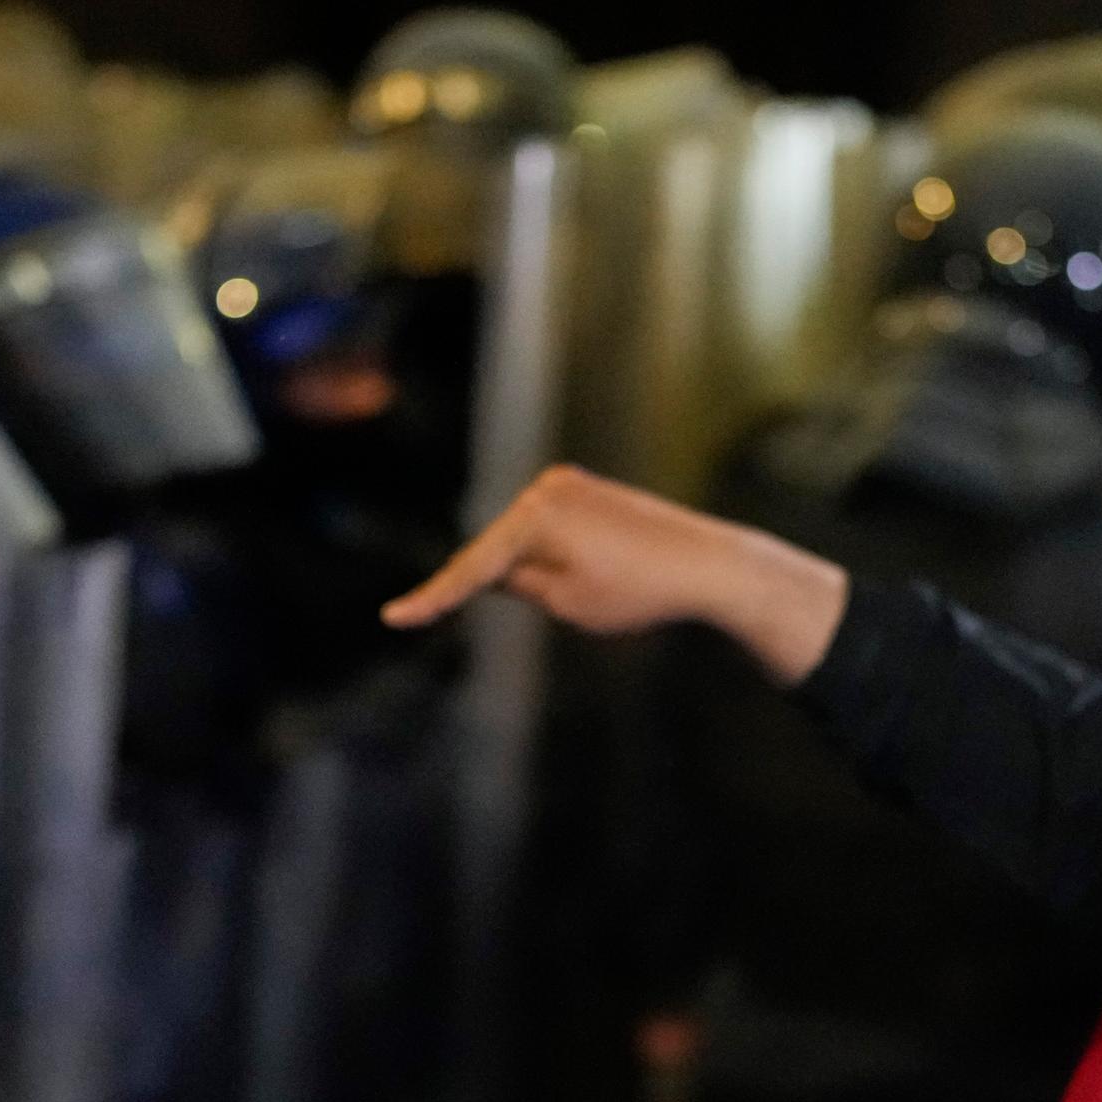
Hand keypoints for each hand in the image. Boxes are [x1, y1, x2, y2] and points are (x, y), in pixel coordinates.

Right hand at [382, 464, 851, 684]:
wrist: (708, 564)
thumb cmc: (637, 590)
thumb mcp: (567, 604)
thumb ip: (520, 585)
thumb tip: (499, 572)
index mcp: (534, 517)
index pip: (472, 569)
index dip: (433, 599)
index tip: (393, 617)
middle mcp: (546, 488)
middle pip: (498, 552)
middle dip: (507, 587)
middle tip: (578, 603)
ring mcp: (568, 484)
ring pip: (525, 543)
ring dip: (537, 573)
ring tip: (600, 590)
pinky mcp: (588, 490)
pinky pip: (550, 531)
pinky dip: (553, 557)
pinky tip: (598, 574)